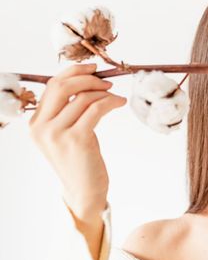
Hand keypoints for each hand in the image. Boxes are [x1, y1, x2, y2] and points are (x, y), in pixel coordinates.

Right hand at [29, 64, 126, 221]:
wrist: (84, 191)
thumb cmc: (79, 160)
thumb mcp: (65, 134)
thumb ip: (67, 111)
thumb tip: (86, 80)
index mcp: (35, 123)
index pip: (51, 86)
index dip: (73, 72)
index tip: (93, 69)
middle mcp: (41, 127)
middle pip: (63, 86)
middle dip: (87, 77)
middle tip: (107, 81)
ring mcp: (57, 134)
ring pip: (83, 97)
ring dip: (104, 92)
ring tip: (116, 97)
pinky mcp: (77, 139)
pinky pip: (96, 108)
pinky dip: (111, 101)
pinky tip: (120, 103)